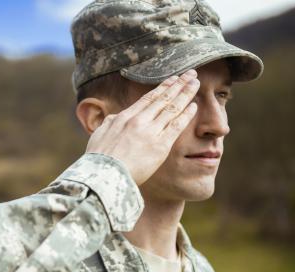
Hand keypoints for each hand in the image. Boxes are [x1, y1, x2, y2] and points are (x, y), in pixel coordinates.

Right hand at [85, 69, 199, 184]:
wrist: (105, 174)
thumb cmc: (99, 159)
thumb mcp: (99, 135)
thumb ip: (109, 124)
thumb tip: (114, 118)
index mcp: (125, 117)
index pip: (148, 98)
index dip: (163, 87)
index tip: (172, 79)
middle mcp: (139, 121)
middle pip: (163, 98)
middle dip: (178, 84)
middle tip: (190, 73)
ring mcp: (151, 132)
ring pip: (172, 108)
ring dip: (185, 94)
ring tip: (196, 83)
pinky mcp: (160, 146)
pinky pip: (176, 126)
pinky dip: (186, 114)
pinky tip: (194, 106)